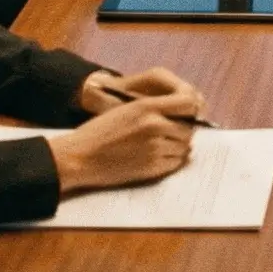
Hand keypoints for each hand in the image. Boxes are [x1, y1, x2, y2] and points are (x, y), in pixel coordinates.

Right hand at [54, 68, 205, 195]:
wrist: (80, 157)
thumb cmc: (100, 131)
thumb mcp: (127, 108)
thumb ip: (155, 108)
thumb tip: (183, 110)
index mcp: (147, 107)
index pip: (188, 102)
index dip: (192, 107)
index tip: (189, 111)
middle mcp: (154, 126)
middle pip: (189, 127)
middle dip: (185, 129)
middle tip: (175, 130)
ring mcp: (154, 149)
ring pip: (184, 146)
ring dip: (178, 145)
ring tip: (164, 144)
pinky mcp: (151, 169)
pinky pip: (175, 162)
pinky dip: (172, 159)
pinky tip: (158, 155)